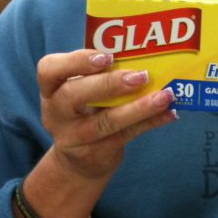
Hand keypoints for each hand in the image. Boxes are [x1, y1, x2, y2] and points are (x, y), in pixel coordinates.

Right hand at [39, 49, 177, 180]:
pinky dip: (150, 122)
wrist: (77, 163)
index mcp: (51, 90)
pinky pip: (127, 135)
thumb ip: (98, 75)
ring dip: (139, 107)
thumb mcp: (80, 92)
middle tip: (140, 76)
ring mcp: (75, 137)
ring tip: (164, 95)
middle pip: (74, 95)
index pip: (48, 70)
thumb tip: (143, 55)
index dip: (76, 61)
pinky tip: (169, 113)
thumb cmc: (83, 112)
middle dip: (108, 84)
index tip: (106, 57)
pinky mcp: (96, 153)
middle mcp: (57, 114)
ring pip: (107, 121)